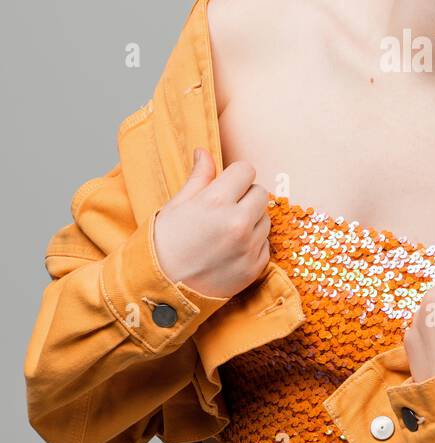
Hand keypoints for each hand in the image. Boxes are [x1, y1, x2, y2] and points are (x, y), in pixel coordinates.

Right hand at [152, 149, 271, 299]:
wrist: (160, 290)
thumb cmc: (163, 244)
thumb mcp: (177, 205)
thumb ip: (199, 177)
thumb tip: (204, 152)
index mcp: (217, 202)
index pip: (246, 170)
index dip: (235, 175)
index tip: (226, 184)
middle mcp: (238, 223)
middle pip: (261, 193)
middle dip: (245, 196)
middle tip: (225, 209)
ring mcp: (249, 248)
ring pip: (265, 219)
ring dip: (251, 219)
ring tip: (225, 231)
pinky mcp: (254, 268)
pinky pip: (265, 244)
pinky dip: (252, 244)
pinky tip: (230, 250)